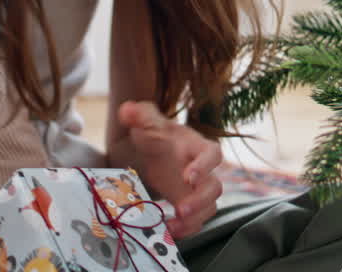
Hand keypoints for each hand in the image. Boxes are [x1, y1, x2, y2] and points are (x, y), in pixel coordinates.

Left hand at [116, 100, 222, 238]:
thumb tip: (127, 110)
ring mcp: (198, 190)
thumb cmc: (157, 133)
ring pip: (208, 208)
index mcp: (198, 146)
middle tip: (181, 210)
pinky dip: (184, 229)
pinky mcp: (189, 204)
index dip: (204, 166)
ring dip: (193, 220)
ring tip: (171, 227)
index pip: (212, 154)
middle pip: (214, 187)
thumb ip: (139, 115)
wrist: (156, 147)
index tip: (188, 177)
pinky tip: (167, 231)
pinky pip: (195, 221)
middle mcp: (204, 170)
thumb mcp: (147, 121)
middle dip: (200, 201)